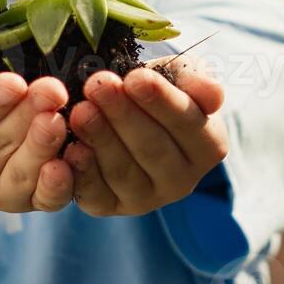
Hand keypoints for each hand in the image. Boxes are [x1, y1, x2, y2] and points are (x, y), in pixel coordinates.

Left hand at [64, 57, 228, 216]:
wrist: (125, 113)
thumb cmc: (156, 93)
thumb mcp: (179, 77)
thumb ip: (197, 79)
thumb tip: (212, 94)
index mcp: (207, 146)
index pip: (187, 124)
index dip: (161, 101)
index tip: (135, 77)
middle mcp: (182, 180)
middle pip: (153, 149)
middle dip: (123, 115)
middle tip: (98, 86)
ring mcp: (146, 199)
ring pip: (123, 172)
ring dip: (100, 139)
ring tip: (81, 110)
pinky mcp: (110, 207)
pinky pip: (96, 194)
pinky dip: (83, 172)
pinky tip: (71, 148)